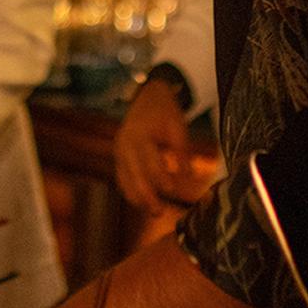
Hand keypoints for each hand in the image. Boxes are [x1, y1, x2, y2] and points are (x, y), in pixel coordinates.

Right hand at [114, 76, 210, 215]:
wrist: (147, 95)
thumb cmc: (165, 112)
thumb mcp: (178, 126)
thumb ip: (182, 152)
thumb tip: (188, 177)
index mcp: (140, 134)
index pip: (150, 162)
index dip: (161, 178)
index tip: (173, 190)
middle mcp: (125, 144)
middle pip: (133, 176)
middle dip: (146, 196)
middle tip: (160, 212)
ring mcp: (119, 150)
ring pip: (125, 180)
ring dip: (137, 198)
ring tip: (154, 212)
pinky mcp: (118, 156)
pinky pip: (122, 178)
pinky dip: (131, 191)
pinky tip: (143, 202)